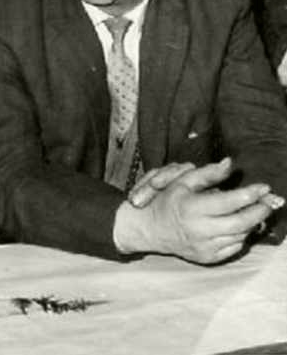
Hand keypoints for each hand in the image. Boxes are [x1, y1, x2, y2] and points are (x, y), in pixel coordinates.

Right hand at [114, 157, 281, 263]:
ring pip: (240, 236)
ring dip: (251, 223)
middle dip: (259, 211)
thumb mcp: (182, 182)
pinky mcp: (208, 258)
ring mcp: (204, 246)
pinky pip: (234, 247)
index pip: (229, 202)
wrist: (150, 229)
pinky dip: (241, 236)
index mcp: (191, 208)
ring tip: (256, 211)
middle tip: (270, 202)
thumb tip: (229, 164)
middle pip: (241, 223)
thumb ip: (207, 173)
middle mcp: (199, 230)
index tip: (264, 187)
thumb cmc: (166, 201)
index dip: (250, 194)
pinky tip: (240, 226)